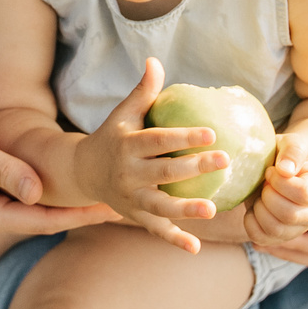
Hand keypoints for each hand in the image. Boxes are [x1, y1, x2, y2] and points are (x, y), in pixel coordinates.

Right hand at [0, 96, 117, 238]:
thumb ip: (3, 168)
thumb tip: (39, 192)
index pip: (40, 221)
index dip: (77, 216)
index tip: (110, 209)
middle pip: (42, 221)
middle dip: (80, 215)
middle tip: (120, 208)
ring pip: (35, 212)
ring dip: (68, 206)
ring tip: (105, 199)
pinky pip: (24, 200)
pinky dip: (50, 195)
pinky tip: (71, 186)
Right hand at [71, 58, 232, 253]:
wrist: (83, 172)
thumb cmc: (113, 136)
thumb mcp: (123, 114)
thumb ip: (143, 91)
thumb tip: (155, 60)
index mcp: (127, 145)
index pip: (158, 140)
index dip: (184, 136)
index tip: (212, 132)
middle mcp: (128, 173)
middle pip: (164, 172)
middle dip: (194, 167)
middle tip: (225, 160)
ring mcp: (131, 198)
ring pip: (160, 205)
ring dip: (186, 209)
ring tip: (213, 209)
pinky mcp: (135, 215)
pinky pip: (156, 229)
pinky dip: (174, 240)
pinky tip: (196, 248)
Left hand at [242, 133, 307, 246]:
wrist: (275, 169)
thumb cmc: (285, 155)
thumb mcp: (292, 143)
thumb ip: (293, 150)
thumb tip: (285, 170)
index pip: (303, 193)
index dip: (280, 182)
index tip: (271, 170)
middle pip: (289, 214)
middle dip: (268, 196)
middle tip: (263, 183)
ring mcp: (296, 229)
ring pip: (275, 229)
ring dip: (259, 208)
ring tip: (260, 194)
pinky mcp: (278, 238)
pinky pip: (260, 237)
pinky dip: (250, 221)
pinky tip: (253, 207)